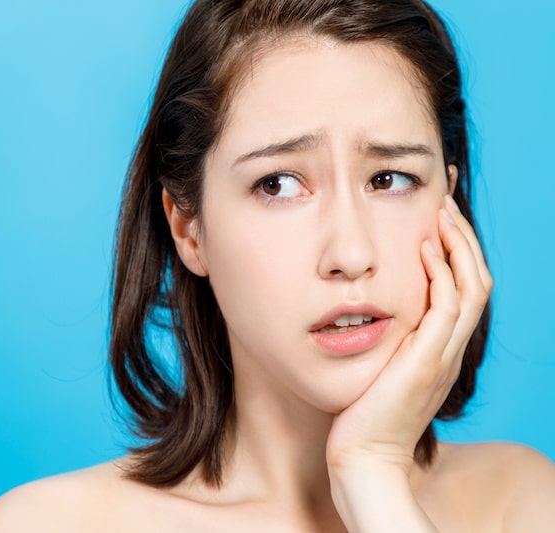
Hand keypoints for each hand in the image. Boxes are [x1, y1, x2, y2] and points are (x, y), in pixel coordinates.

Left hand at [326, 195, 491, 529]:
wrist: (363, 459)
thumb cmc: (359, 416)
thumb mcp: (375, 367)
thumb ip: (380, 339)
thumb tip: (356, 308)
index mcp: (438, 348)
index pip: (462, 287)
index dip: (456, 249)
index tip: (437, 213)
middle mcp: (448, 348)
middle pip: (477, 279)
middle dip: (463, 234)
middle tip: (445, 197)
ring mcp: (442, 355)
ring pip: (472, 286)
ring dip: (457, 244)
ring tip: (439, 209)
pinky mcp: (427, 362)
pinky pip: (448, 307)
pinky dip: (442, 273)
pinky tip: (423, 247)